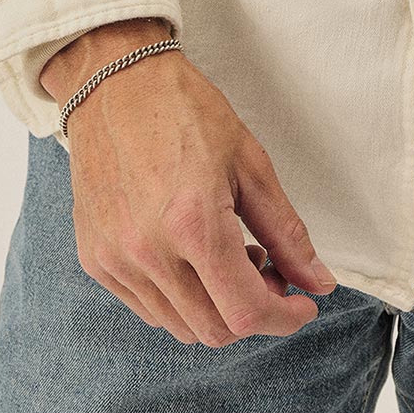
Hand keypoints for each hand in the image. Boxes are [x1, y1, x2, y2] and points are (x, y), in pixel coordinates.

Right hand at [39, 19, 335, 346]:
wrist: (115, 82)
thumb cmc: (184, 111)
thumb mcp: (250, 164)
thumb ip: (286, 232)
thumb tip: (319, 282)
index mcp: (192, 224)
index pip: (244, 313)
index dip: (284, 318)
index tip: (303, 303)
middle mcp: (147, 252)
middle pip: (214, 330)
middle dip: (254, 312)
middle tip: (269, 270)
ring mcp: (115, 259)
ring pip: (180, 326)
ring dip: (216, 307)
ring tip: (228, 255)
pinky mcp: (94, 258)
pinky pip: (146, 308)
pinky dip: (180, 299)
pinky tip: (192, 255)